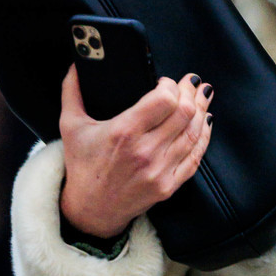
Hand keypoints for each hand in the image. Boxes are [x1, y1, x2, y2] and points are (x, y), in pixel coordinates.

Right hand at [58, 63, 211, 241]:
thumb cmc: (82, 166)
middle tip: (191, 82)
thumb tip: (76, 65)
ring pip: (194, 133)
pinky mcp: (169, 185)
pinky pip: (196, 157)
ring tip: (202, 96)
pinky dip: (204, 136)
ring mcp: (160, 170)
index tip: (165, 82)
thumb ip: (72, 92)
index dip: (170, 86)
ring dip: (201, 110)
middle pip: (184, 113)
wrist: (90, 209)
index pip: (164, 100)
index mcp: (124, 132)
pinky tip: (205, 122)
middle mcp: (146, 151)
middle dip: (190, 93)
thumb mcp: (70, 126)